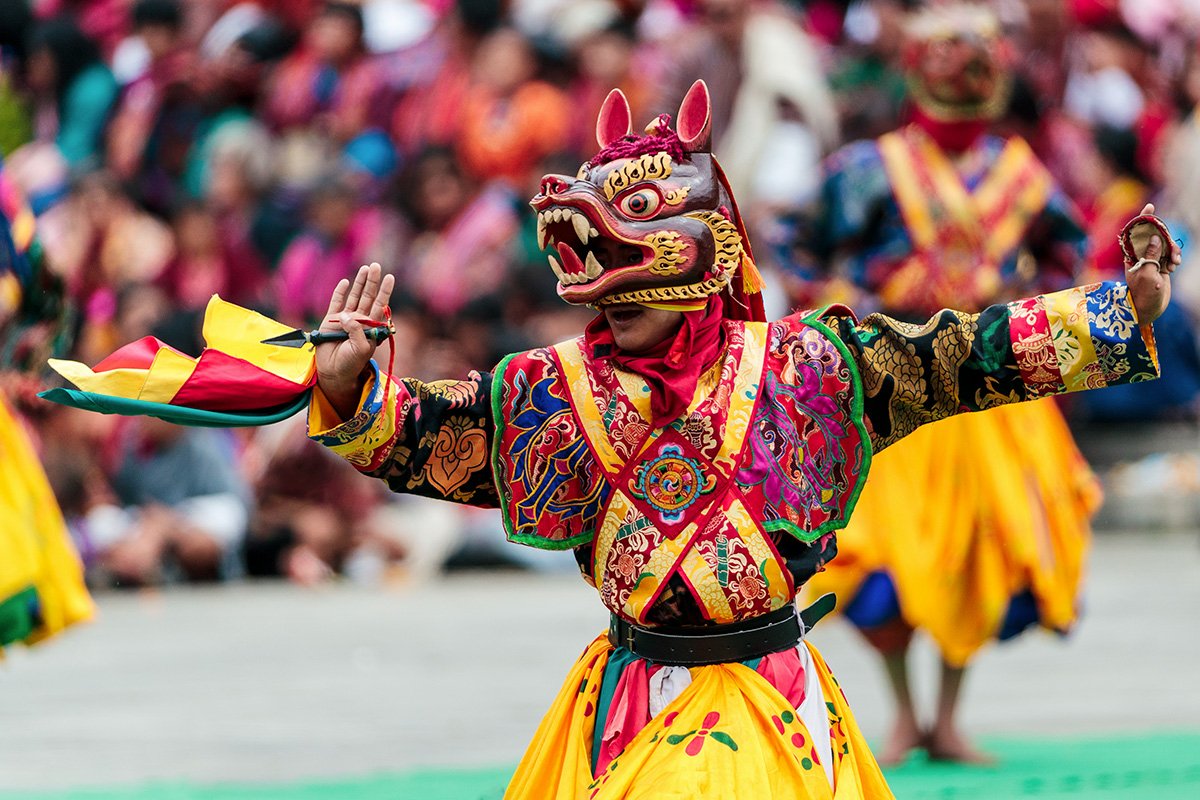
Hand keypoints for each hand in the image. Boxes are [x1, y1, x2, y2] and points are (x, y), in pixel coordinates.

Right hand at [316, 262, 394, 418]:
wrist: (333, 372)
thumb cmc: (351, 363)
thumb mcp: (361, 348)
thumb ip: (357, 330)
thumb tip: (347, 314)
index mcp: (371, 327)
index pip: (380, 305)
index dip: (384, 291)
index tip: (390, 277)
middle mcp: (360, 320)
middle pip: (368, 296)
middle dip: (372, 281)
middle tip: (376, 265)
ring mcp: (345, 319)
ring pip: (354, 297)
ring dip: (360, 283)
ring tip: (365, 268)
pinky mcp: (330, 320)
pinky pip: (336, 302)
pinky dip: (340, 292)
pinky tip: (345, 282)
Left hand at [1125, 204, 1178, 325]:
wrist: (1148, 309)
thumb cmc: (1143, 294)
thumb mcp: (1147, 275)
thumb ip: (1151, 255)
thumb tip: (1155, 238)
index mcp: (1132, 254)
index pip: (1135, 232)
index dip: (1142, 219)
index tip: (1150, 207)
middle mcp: (1140, 254)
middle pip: (1155, 235)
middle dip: (1167, 240)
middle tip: (1172, 255)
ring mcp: (1151, 259)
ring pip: (1166, 244)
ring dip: (1173, 251)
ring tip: (1174, 265)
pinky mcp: (1160, 265)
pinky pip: (1171, 254)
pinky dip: (1175, 258)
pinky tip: (1174, 267)